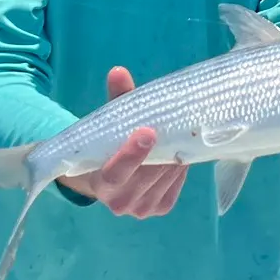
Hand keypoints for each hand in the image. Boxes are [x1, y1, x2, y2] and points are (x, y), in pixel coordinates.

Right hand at [58, 65, 186, 218]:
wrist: (109, 177)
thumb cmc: (111, 144)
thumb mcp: (112, 122)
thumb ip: (117, 99)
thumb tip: (118, 71)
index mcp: (100, 182)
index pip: (116, 173)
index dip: (132, 154)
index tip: (147, 131)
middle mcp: (119, 201)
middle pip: (147, 174)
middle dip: (162, 150)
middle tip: (175, 126)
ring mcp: (140, 208)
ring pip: (165, 179)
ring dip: (174, 157)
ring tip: (178, 137)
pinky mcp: (160, 208)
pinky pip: (175, 186)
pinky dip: (179, 169)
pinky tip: (177, 154)